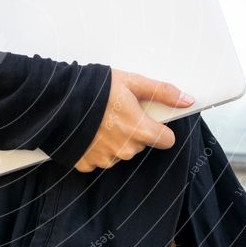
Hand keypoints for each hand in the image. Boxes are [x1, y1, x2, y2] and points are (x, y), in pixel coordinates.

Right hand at [74, 69, 194, 172]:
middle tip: (117, 113)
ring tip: (100, 121)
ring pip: (120, 152)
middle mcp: (125, 149)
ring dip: (114, 140)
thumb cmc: (95, 88)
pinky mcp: (87, 163)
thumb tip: (188, 100)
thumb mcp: (132, 82)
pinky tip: (88, 133)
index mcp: (140, 130)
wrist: (57, 99)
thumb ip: (162, 92)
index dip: (159, 129)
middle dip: (134, 131)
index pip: (167, 140)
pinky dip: (96, 148)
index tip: (149, 119)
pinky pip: (99, 159)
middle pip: (141, 144)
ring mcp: (105, 158)